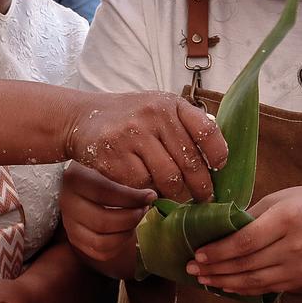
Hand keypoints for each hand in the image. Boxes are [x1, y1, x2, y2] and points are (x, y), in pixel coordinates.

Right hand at [59, 163, 154, 264]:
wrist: (87, 177)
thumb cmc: (107, 167)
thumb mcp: (115, 162)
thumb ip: (131, 172)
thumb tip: (154, 193)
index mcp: (75, 177)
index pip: (103, 192)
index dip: (131, 197)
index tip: (151, 196)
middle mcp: (68, 202)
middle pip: (102, 221)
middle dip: (132, 218)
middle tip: (146, 209)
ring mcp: (69, 224)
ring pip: (101, 242)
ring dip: (126, 233)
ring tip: (138, 219)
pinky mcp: (76, 239)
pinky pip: (100, 252)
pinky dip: (119, 245)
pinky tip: (128, 229)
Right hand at [64, 92, 227, 201]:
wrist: (82, 117)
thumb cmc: (129, 118)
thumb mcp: (158, 110)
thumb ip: (184, 127)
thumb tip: (215, 163)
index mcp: (171, 104)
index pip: (206, 130)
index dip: (218, 153)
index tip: (219, 168)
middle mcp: (154, 115)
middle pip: (190, 162)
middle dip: (201, 186)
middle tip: (204, 198)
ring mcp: (133, 134)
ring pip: (168, 177)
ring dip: (176, 193)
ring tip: (177, 197)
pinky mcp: (115, 154)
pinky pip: (142, 184)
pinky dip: (147, 190)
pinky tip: (146, 188)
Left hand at [187, 186, 301, 294]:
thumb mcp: (282, 198)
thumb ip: (252, 215)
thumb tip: (219, 230)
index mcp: (287, 220)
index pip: (245, 241)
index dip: (219, 251)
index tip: (198, 254)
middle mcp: (295, 246)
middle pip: (246, 264)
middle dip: (215, 269)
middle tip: (192, 268)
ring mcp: (300, 267)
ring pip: (254, 281)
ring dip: (224, 282)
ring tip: (203, 279)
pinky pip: (266, 288)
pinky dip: (243, 288)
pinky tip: (226, 284)